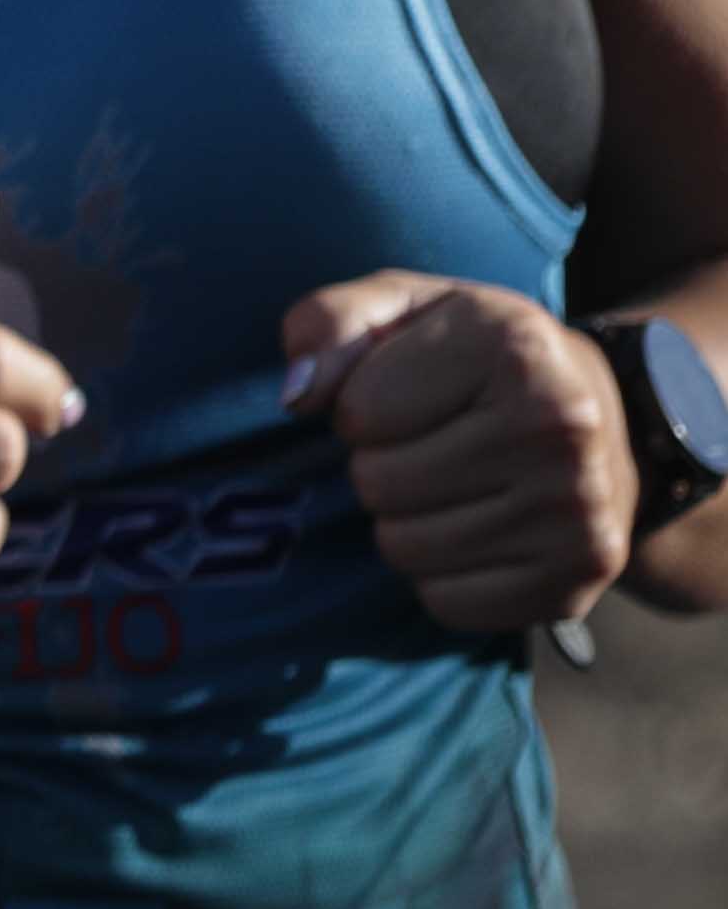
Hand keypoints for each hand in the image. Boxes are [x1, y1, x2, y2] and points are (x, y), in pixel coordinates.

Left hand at [284, 273, 630, 636]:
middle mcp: (559, 426)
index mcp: (512, 345)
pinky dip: (443, 576)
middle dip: (382, 465)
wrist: (610, 422)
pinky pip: (445, 602)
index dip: (362, 407)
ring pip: (403, 549)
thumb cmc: (479, 359)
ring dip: (407, 522)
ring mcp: (577, 510)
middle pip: (377, 484)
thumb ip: (330, 323)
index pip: (358, 412)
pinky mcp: (576, 579)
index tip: (410, 397)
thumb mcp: (406, 306)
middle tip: (434, 446)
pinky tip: (482, 531)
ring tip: (458, 485)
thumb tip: (298, 393)